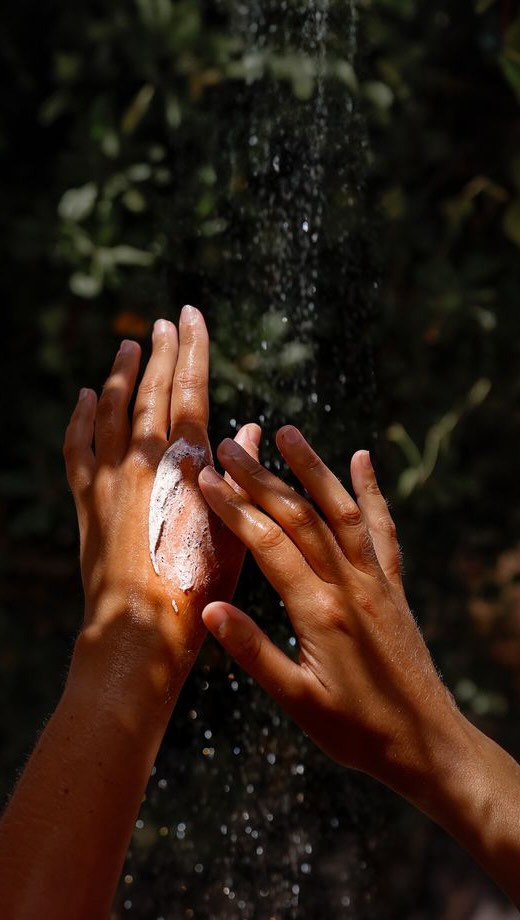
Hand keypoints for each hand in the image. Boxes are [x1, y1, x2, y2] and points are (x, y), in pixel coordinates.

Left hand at [63, 306, 259, 707]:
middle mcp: (144, 460)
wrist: (143, 628)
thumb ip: (240, 473)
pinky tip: (87, 398)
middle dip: (159, 352)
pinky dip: (81, 418)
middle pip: (150, 390)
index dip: (192, 350)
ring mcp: (111, 477)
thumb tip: (248, 428)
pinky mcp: (88, 500)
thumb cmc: (199, 585)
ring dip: (119, 374)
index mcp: (185, 463)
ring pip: (111, 410)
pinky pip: (78, 446)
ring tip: (126, 345)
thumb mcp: (236, 530)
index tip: (191, 317)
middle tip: (163, 321)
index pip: (189, 389)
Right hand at [198, 427, 462, 790]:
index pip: (268, 544)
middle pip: (300, 516)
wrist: (427, 743)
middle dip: (261, 477)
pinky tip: (362, 459)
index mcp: (320, 612)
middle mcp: (350, 585)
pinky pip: (382, 529)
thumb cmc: (358, 731)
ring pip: (342, 511)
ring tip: (288, 433)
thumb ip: (254, 653)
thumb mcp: (298, 702)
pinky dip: (372, 491)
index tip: (206, 479)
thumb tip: (208, 608)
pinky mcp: (393, 587)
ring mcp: (377, 581)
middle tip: (230, 444)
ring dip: (313, 468)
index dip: (234, 508)